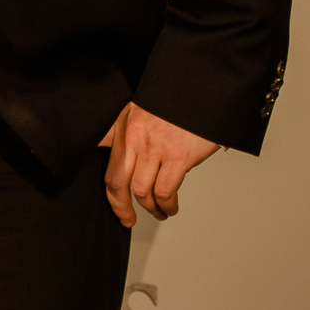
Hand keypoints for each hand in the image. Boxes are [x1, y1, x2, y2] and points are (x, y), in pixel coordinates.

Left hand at [100, 102, 219, 226]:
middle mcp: (134, 138)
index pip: (107, 165)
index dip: (109, 191)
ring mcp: (154, 148)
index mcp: (123, 127)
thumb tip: (117, 152)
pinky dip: (166, 204)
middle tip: (128, 219)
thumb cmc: (174, 103)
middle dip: (120, 206)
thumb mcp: (140, 111)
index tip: (116, 207)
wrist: (202, 89)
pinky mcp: (177, 156)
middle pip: (117, 182)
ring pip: (140, 190)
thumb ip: (126, 133)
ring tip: (159, 212)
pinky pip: (164, 190)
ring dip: (149, 207)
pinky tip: (170, 207)